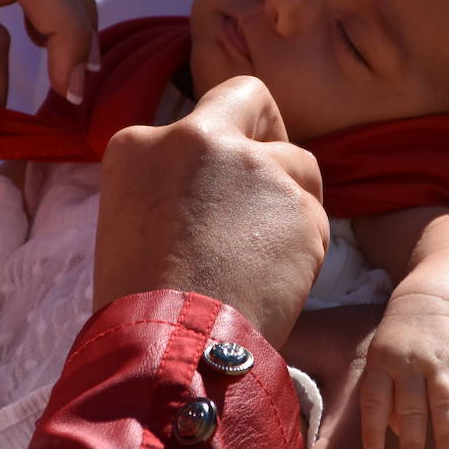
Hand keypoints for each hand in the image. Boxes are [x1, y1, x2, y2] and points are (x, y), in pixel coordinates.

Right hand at [93, 75, 328, 345]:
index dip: (221, 148)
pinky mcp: (294, 200)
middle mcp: (194, 137)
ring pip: (297, 165)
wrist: (169, 349)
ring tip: (265, 264)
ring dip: (292, 206)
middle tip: (275, 176)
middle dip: (269, 129)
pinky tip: (275, 284)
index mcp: (139, 144)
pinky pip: (314, 217)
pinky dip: (304, 248)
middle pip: (252, 99)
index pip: (198, 120)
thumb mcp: (133, 221)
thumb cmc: (144, 304)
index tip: (225, 182)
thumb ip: (174, 185)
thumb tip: (217, 188)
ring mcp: (248, 164)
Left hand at [277, 307, 448, 448]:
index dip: (373, 427)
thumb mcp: (380, 360)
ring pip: (444, 401)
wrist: (431, 302)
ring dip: (446, 435)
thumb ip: (383, 397)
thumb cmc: (399, 345)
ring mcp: (441, 361)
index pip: (374, 398)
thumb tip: (395, 435)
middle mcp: (411, 362)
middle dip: (413, 440)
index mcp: (383, 362)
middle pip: (411, 405)